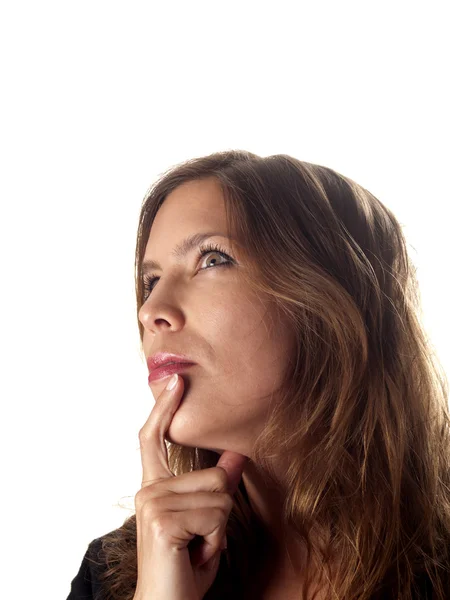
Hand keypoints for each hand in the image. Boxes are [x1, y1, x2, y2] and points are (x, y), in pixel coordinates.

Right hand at [133, 373, 248, 599]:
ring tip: (197, 549)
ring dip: (219, 530)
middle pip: (215, 476)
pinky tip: (195, 556)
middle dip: (221, 511)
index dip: (164, 408)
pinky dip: (216, 541)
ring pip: (220, 495)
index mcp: (154, 487)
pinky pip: (216, 515)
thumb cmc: (185, 565)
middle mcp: (149, 491)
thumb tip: (236, 454)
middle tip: (201, 540)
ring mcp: (154, 504)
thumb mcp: (205, 519)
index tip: (176, 381)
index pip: (153, 438)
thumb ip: (214, 484)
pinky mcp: (163, 521)